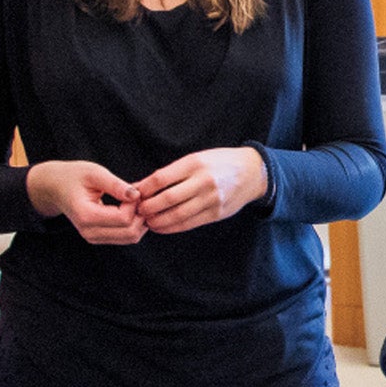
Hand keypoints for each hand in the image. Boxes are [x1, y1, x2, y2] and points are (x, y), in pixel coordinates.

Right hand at [27, 160, 146, 243]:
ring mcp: (93, 238)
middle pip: (130, 233)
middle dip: (140, 214)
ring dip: (138, 220)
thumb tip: (136, 195)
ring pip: (130, 238)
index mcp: (86, 215)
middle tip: (138, 196)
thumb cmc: (74, 177)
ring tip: (133, 201)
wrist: (56, 188)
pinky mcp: (99, 238)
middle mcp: (89, 232)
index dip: (135, 204)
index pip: (123, 218)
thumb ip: (115, 185)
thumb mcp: (94, 173)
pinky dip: (133, 224)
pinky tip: (129, 208)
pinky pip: (125, 237)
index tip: (134, 189)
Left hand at [132, 147, 268, 233]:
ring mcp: (211, 199)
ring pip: (177, 215)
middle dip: (148, 207)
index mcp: (195, 163)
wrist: (251, 172)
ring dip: (158, 221)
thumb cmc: (218, 163)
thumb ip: (171, 173)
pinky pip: (189, 223)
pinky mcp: (216, 214)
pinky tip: (161, 227)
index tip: (134, 194)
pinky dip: (172, 227)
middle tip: (137, 211)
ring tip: (147, 221)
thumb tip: (141, 186)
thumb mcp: (196, 159)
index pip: (161, 179)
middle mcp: (203, 181)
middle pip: (167, 199)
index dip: (144, 189)